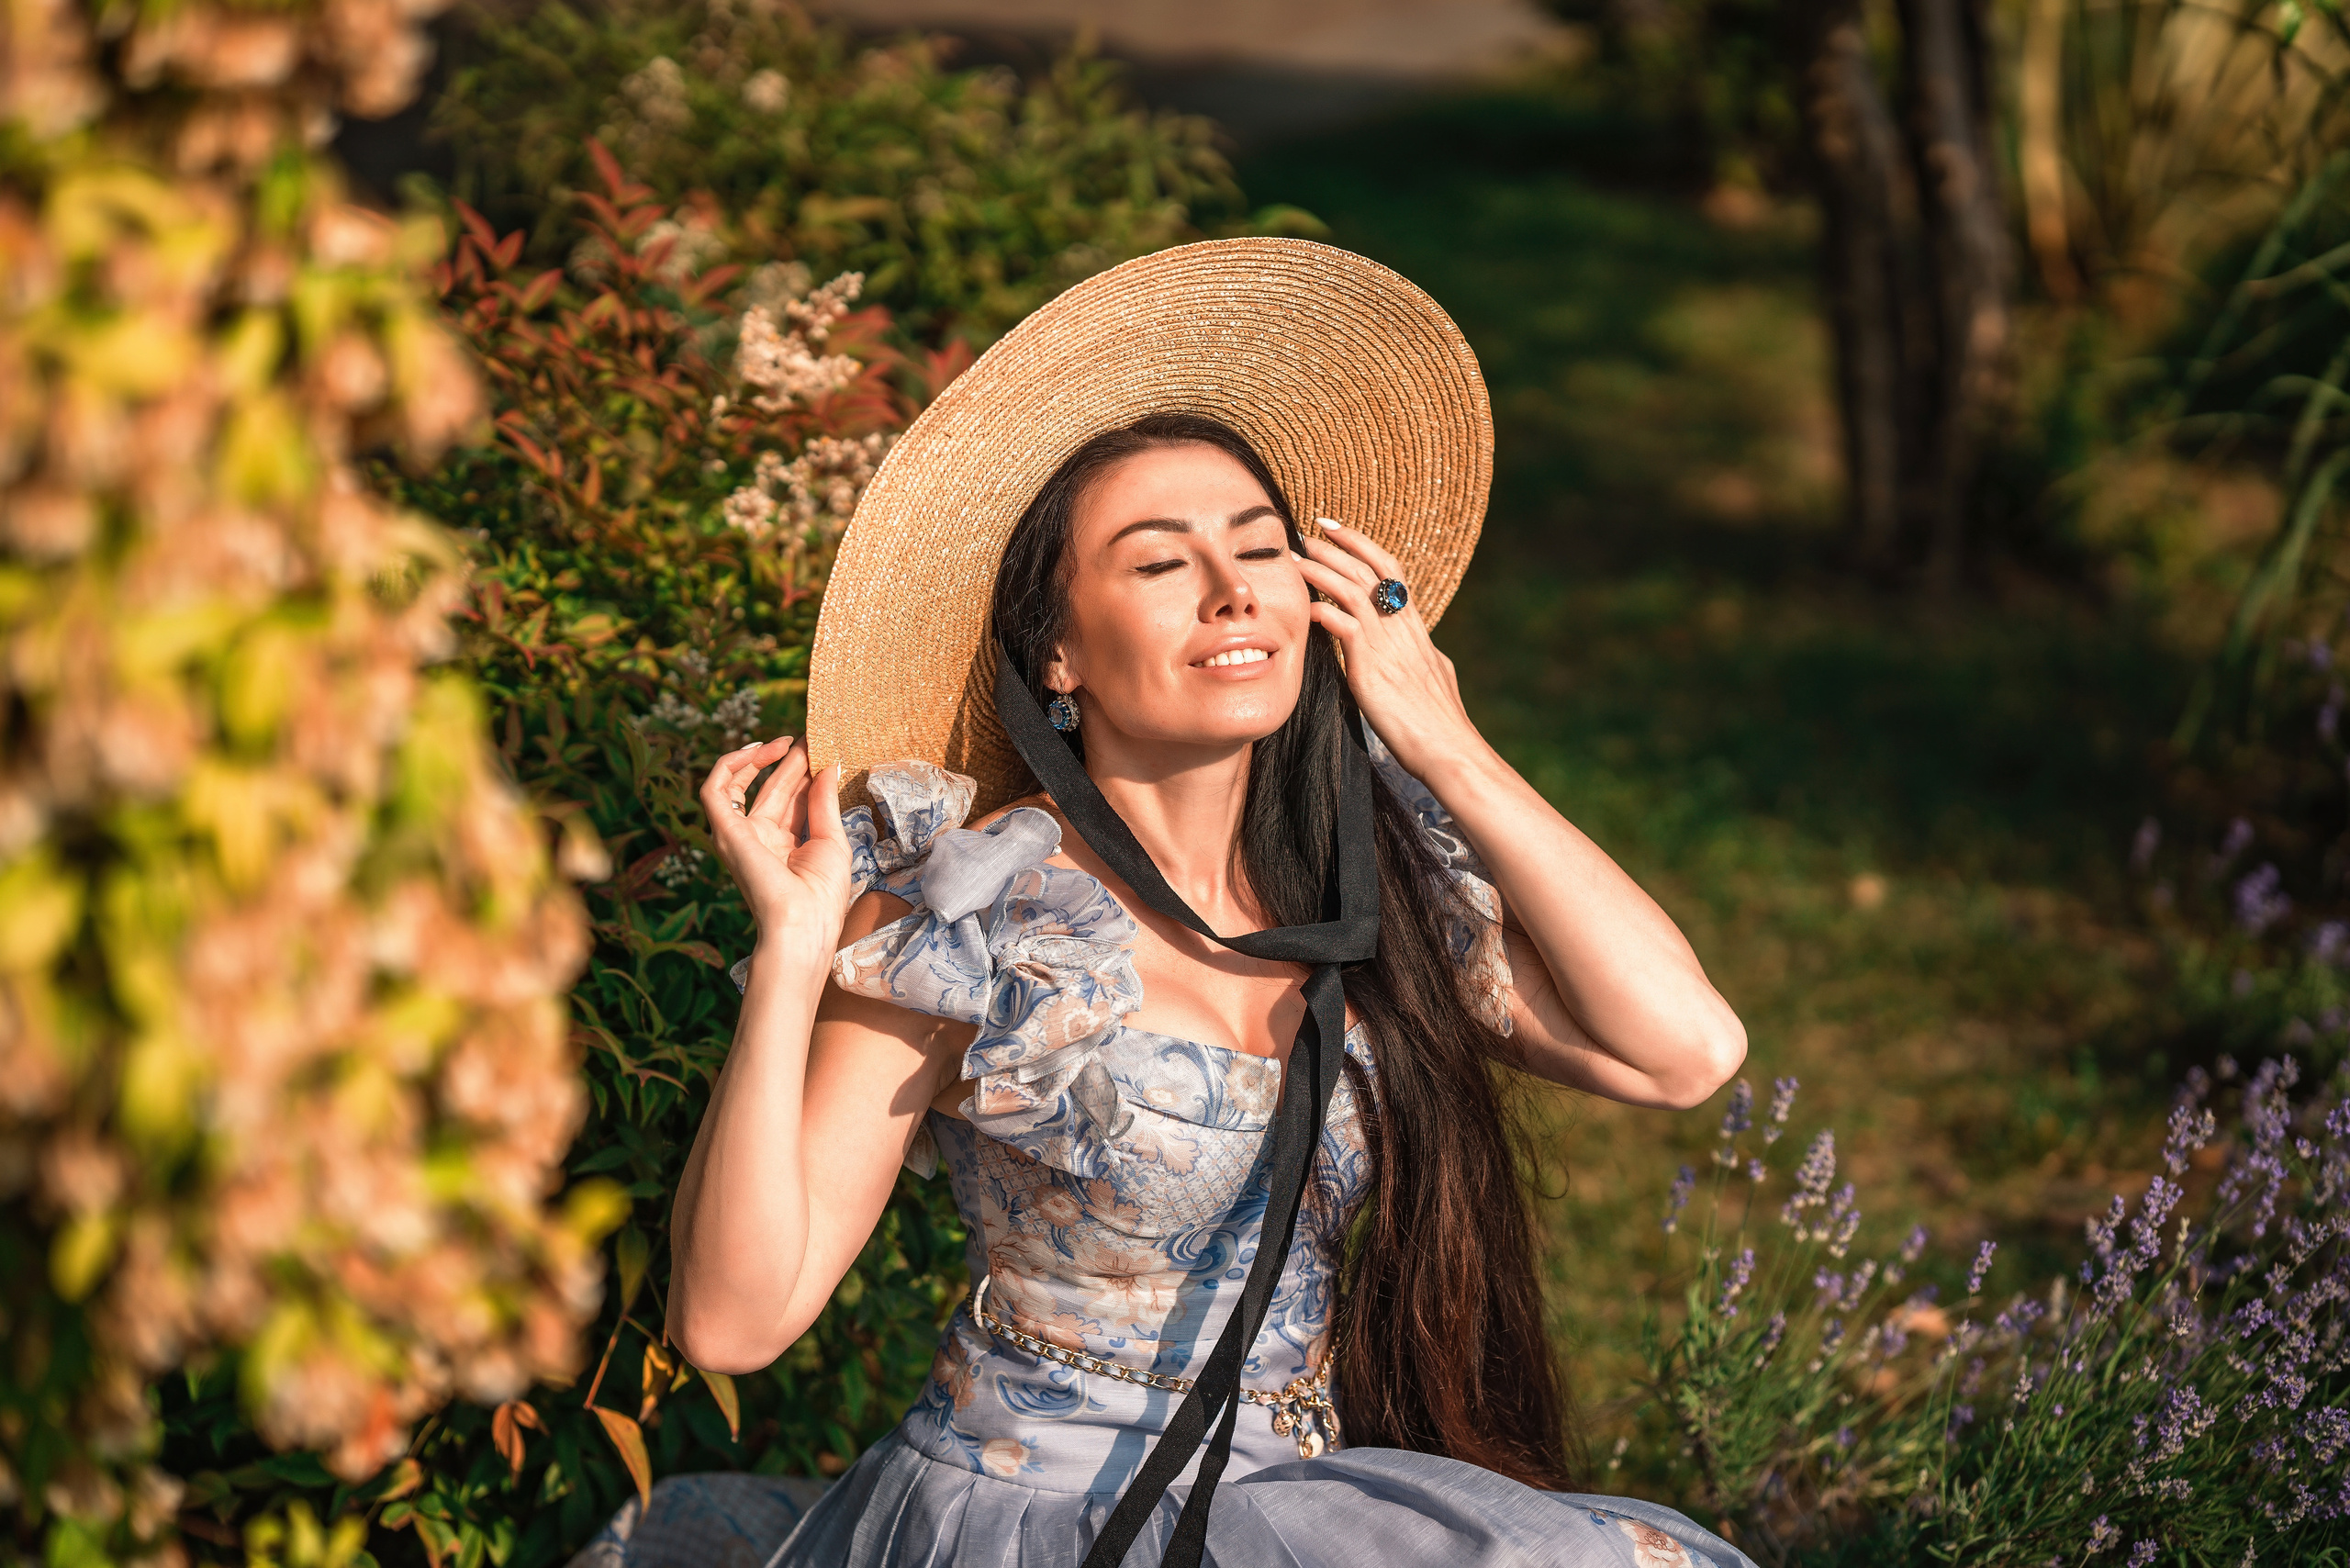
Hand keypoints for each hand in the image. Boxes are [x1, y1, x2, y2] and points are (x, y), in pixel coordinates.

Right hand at [697, 737, 853, 955]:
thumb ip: (824, 801)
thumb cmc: (822, 894)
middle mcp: (760, 838)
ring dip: (761, 758)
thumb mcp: (831, 839)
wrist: (803, 923)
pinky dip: (730, 765)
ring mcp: (740, 835)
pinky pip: (715, 790)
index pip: (793, 797)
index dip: (804, 770)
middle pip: (773, 787)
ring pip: (741, 784)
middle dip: (791, 759)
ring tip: (788, 740)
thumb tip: (828, 765)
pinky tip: (758, 750)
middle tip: (810, 733)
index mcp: (786, 844)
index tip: (821, 745)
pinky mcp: (725, 833)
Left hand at [1292, 520, 1482, 780]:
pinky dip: (1323, 612)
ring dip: (1322, 570)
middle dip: (1338, 546)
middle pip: (1371, 570)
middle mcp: (1403, 629)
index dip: (1363, 547)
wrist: (1449, 750)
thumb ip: (1425, 659)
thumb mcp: (1437, 679)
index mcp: (1416, 630)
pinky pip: (1344, 627)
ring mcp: (1389, 646)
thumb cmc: (1441, 725)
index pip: (1391, 571)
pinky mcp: (1373, 667)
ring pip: (1353, 590)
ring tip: (1296, 559)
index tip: (1337, 531)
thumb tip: (1427, 653)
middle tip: (1310, 531)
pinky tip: (1305, 609)